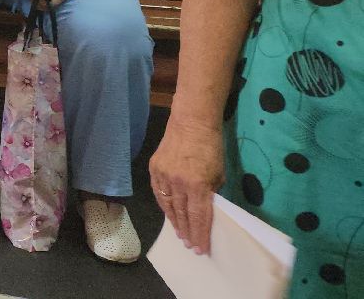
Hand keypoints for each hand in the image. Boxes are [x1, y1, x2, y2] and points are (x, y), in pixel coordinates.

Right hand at [149, 118, 224, 253]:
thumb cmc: (211, 147)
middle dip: (187, 232)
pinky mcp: (154, 168)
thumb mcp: (219, 174)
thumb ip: (210, 193)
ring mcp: (163, 175)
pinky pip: (158, 193)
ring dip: (174, 222)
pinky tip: (169, 213)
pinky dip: (164, 205)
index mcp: (198, 185)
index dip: (200, 234)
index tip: (201, 249)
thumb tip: (205, 208)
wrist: (191, 123)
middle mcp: (178, 183)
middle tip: (190, 245)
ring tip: (179, 234)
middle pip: (182, 214)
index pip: (199, 217)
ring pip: (167, 205)